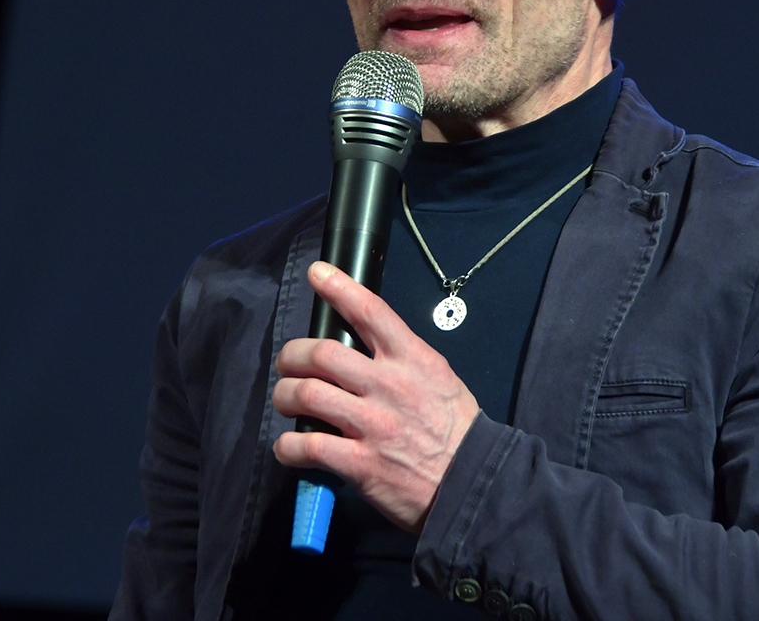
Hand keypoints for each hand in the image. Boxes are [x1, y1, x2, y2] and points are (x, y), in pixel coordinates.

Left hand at [272, 261, 479, 533]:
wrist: (473, 485)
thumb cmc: (456, 429)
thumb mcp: (439, 379)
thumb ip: (403, 359)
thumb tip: (364, 346)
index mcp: (412, 360)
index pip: (372, 312)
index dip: (340, 288)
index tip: (318, 273)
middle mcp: (390, 386)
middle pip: (322, 353)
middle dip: (292, 355)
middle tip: (287, 364)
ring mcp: (373, 425)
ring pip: (308, 394)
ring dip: (285, 395)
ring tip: (286, 401)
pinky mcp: (361, 464)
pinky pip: (308, 446)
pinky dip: (288, 446)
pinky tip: (288, 448)